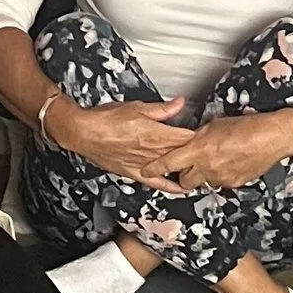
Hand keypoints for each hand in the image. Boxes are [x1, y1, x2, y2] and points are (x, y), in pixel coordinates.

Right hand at [48, 95, 192, 184]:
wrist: (85, 133)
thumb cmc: (107, 119)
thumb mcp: (137, 107)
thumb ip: (161, 109)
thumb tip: (180, 103)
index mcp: (156, 133)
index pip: (187, 137)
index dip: (200, 136)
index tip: (208, 134)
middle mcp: (153, 151)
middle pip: (183, 154)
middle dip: (195, 152)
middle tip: (206, 151)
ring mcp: (145, 164)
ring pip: (172, 169)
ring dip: (186, 168)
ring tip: (198, 167)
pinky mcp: (135, 173)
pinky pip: (157, 184)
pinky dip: (171, 187)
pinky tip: (181, 189)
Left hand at [151, 112, 292, 193]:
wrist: (272, 137)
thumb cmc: (247, 127)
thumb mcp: (215, 125)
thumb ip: (199, 136)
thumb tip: (192, 141)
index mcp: (199, 149)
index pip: (169, 163)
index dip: (155, 168)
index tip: (146, 171)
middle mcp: (207, 166)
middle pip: (184, 180)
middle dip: (183, 175)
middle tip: (188, 166)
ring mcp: (221, 177)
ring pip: (203, 182)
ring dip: (203, 174)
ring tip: (215, 160)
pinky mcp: (234, 183)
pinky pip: (220, 183)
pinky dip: (220, 175)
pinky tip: (229, 163)